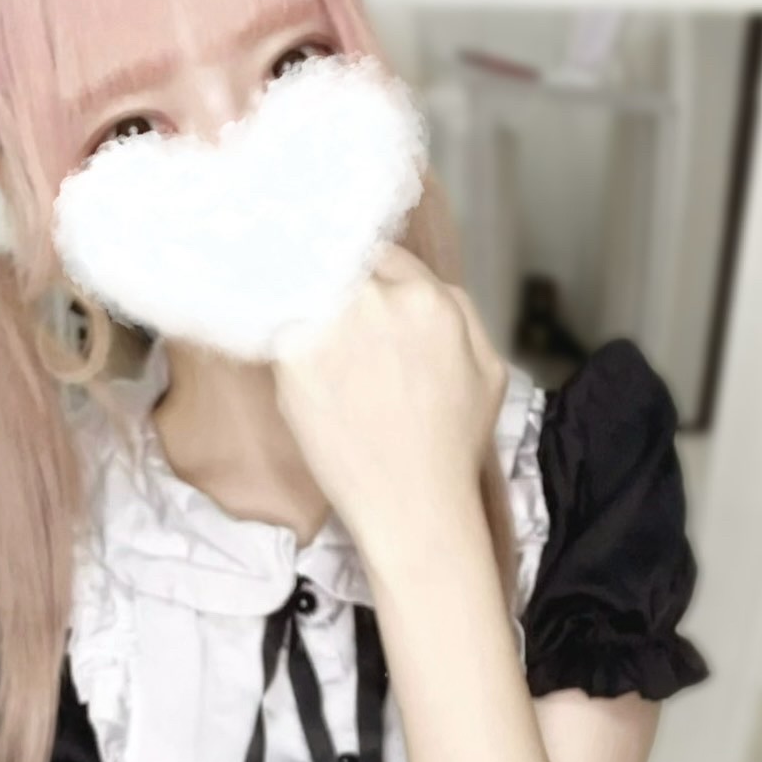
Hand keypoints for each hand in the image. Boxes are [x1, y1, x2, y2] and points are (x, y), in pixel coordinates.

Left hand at [270, 241, 509, 558]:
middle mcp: (381, 300)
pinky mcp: (294, 355)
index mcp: (431, 298)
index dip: (364, 275)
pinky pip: (274, 325)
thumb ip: (458, 314)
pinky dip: (273, 335)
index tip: (349, 294)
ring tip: (300, 338)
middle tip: (320, 314)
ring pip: (304, 288)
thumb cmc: (451, 449)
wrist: (414, 506)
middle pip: (339, 264)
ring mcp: (334, 324)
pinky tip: (282, 358)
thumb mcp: (488, 369)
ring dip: (299, 306)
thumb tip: (422, 287)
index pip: (382, 255)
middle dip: (330, 285)